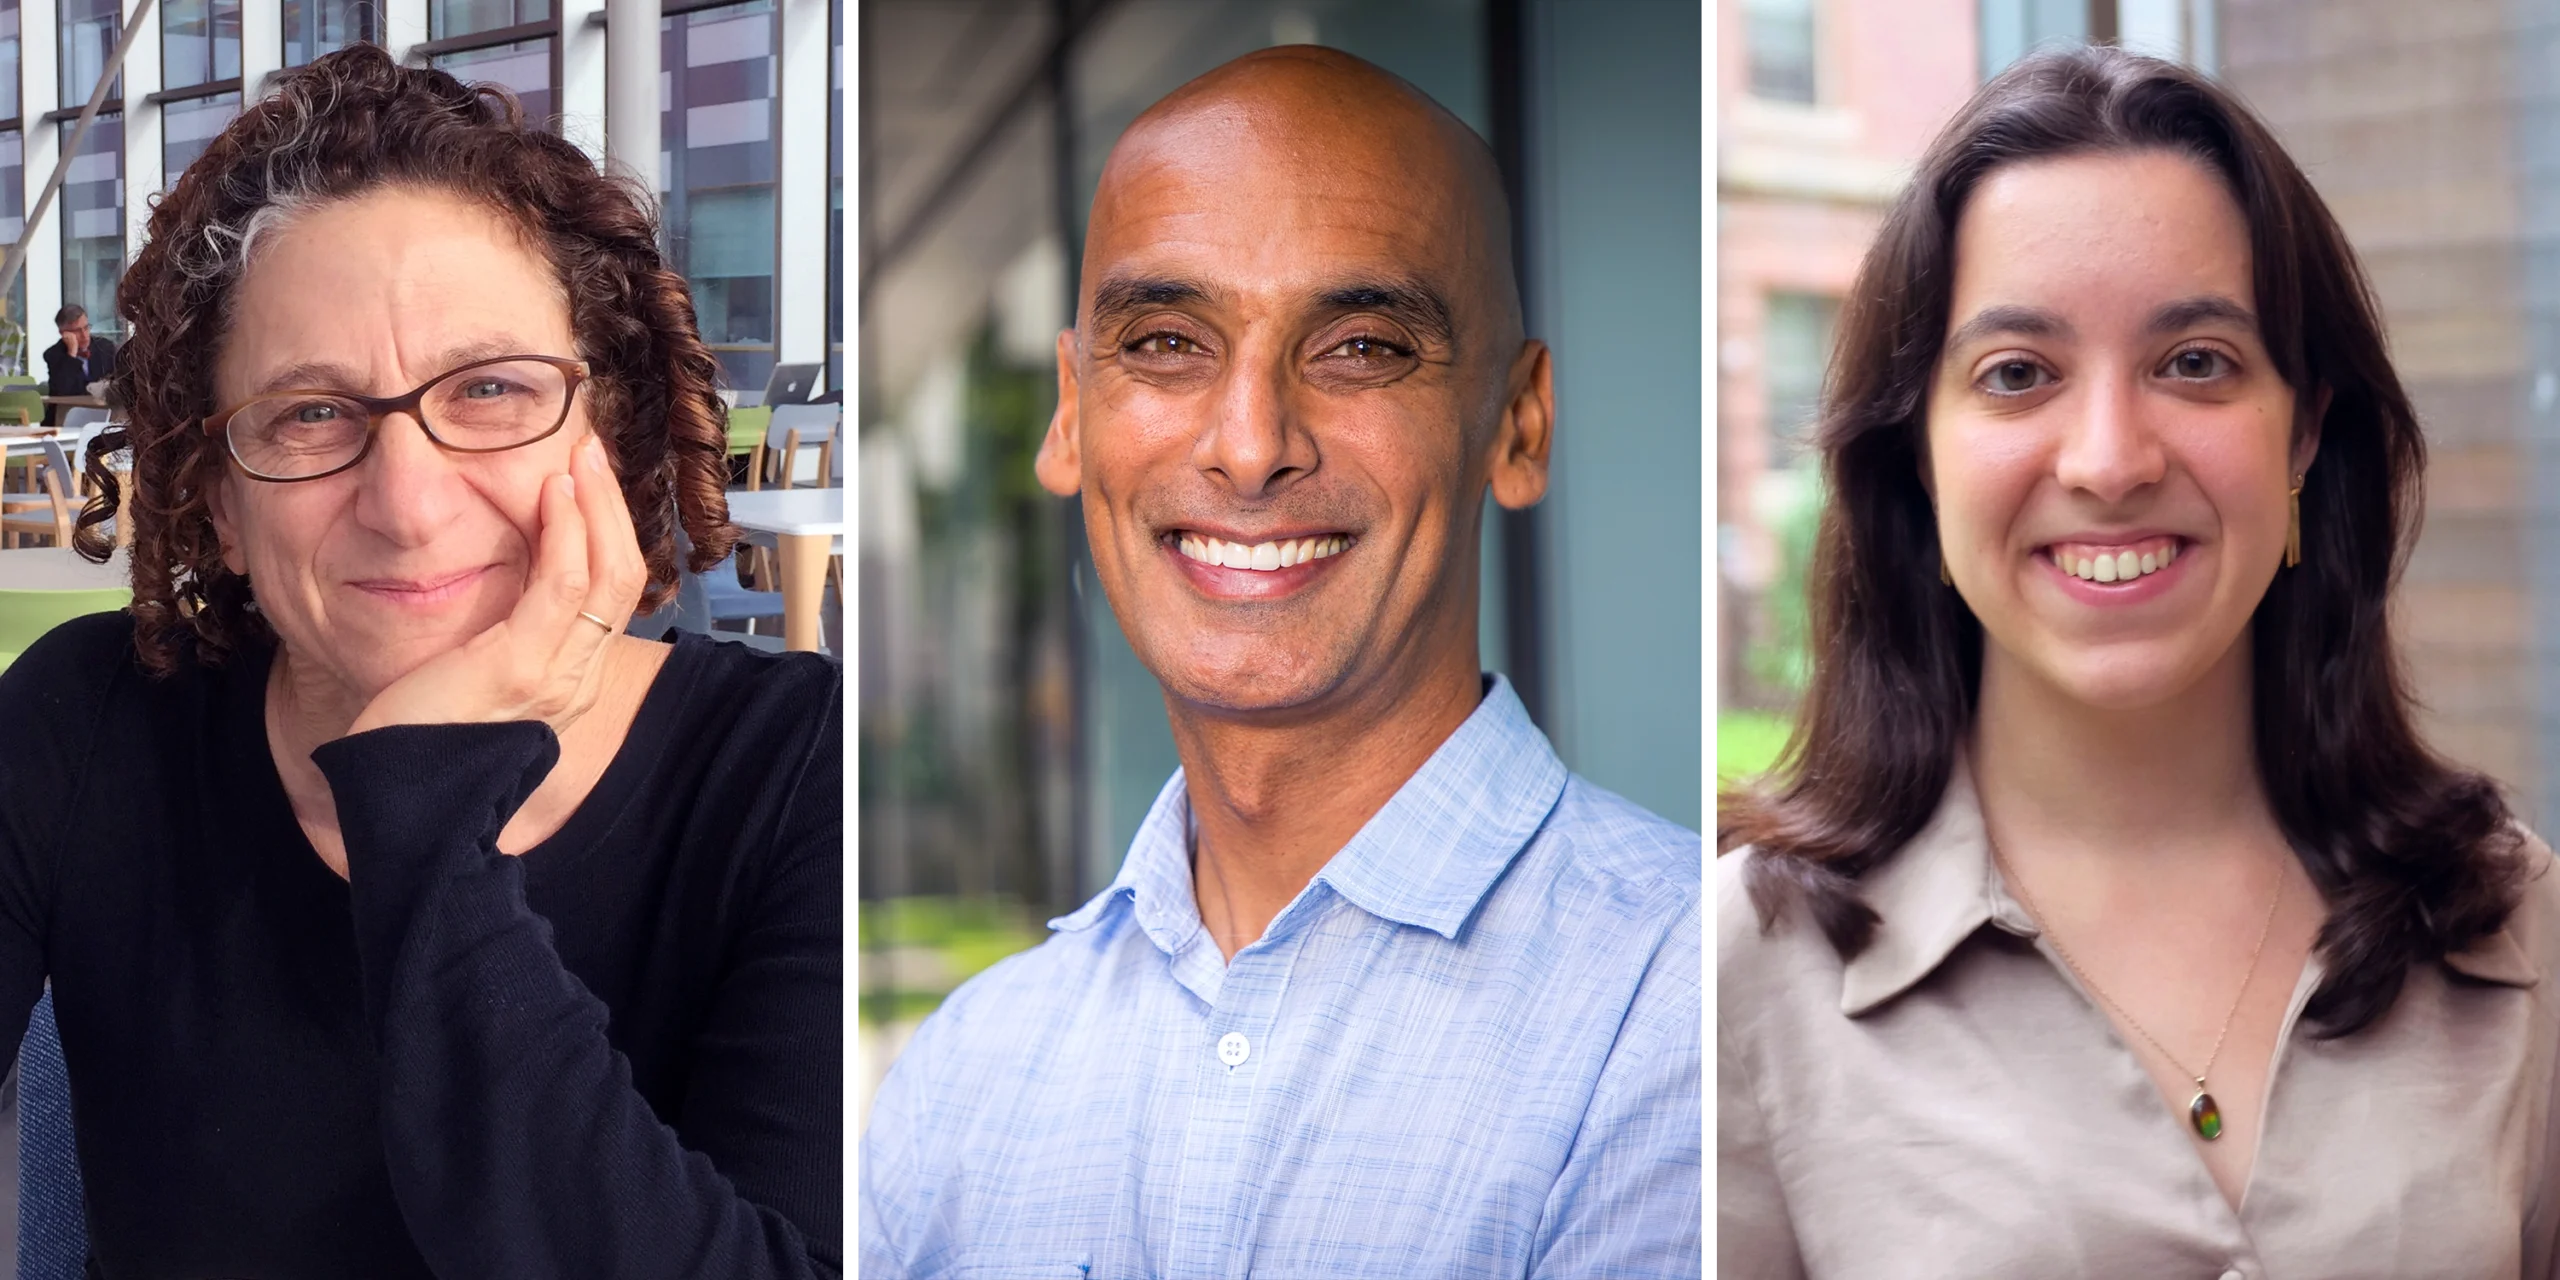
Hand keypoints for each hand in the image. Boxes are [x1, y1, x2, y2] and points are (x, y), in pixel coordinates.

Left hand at [345, 432, 645, 738]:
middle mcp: (578, 678)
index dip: (608, 533)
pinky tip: (551, 494)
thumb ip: (496, 639)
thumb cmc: (416, 739)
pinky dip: (566, 531)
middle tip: (592, 453)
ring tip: (579, 458)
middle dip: (613, 507)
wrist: (395, 799)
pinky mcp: (520, 666)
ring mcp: (556, 675)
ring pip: (610, 573)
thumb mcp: (471, 678)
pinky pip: (564, 584)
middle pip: (626, 577)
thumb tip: (490, 589)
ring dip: (598, 504)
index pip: (613, 594)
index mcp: (570, 680)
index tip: (585, 486)